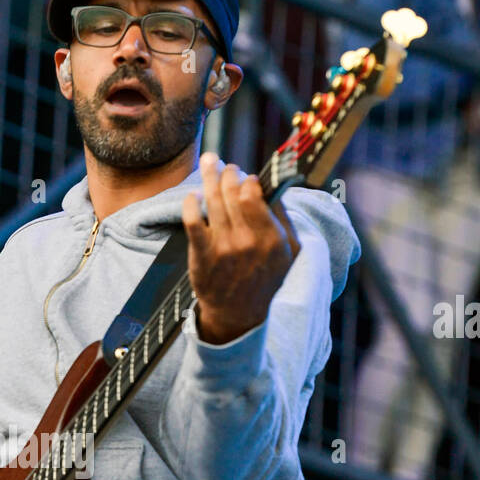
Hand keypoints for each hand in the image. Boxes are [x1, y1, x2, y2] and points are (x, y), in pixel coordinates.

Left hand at [183, 153, 298, 344]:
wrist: (239, 316)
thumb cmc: (265, 279)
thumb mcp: (288, 253)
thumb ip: (283, 220)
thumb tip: (272, 187)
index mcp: (272, 239)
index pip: (255, 195)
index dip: (248, 181)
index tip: (246, 178)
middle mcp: (248, 242)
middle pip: (233, 193)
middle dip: (228, 173)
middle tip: (225, 166)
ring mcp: (223, 249)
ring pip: (213, 201)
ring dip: (209, 176)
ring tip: (209, 163)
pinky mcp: (202, 257)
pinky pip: (193, 221)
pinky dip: (191, 203)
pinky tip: (193, 195)